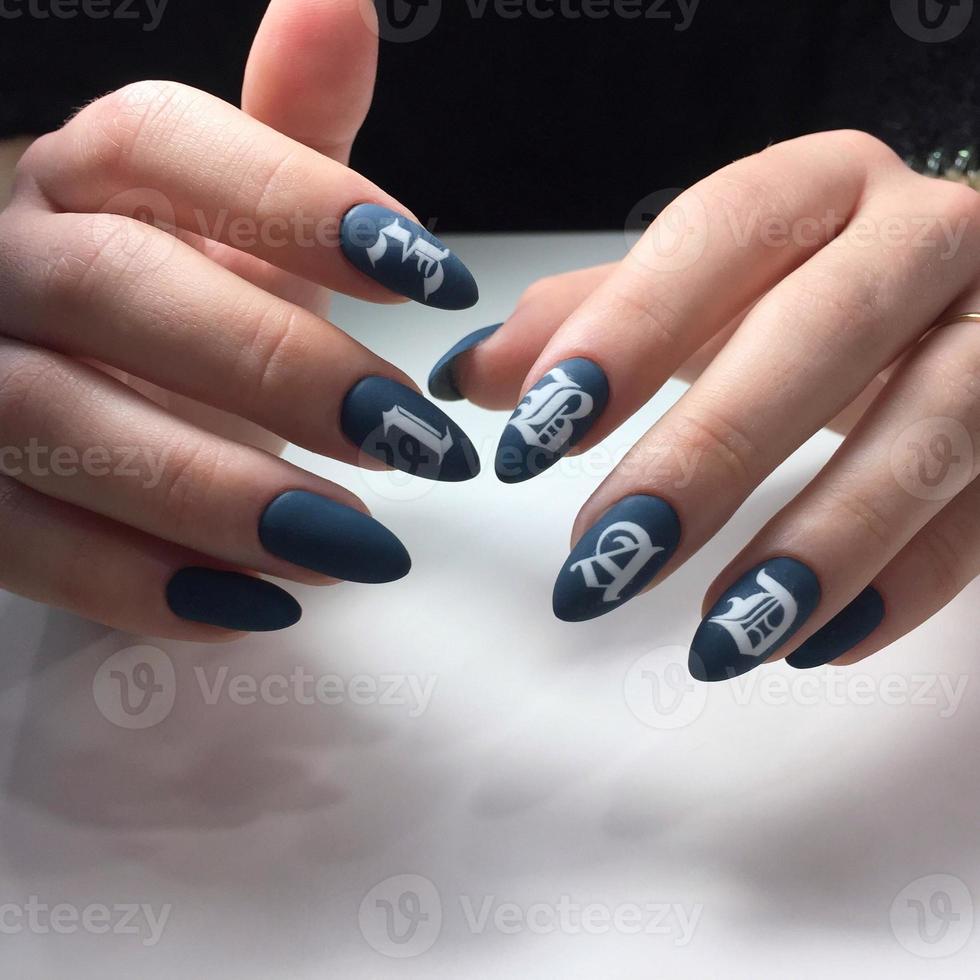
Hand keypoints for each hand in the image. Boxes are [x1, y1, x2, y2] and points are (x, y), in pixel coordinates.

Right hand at [0, 0, 479, 639]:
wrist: (88, 400)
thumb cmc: (183, 309)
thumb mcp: (240, 231)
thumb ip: (290, 142)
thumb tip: (346, 1)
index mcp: (82, 178)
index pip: (164, 142)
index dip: (301, 201)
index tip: (434, 275)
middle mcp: (8, 262)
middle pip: (119, 293)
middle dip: (279, 371)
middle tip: (414, 441)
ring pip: (58, 426)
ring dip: (219, 494)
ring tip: (358, 545)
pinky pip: (27, 545)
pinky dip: (145, 586)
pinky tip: (262, 605)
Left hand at [428, 130, 979, 680]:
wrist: (966, 304)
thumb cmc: (808, 294)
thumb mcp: (704, 292)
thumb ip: (588, 320)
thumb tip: (469, 372)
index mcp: (822, 189)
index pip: (722, 231)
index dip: (628, 329)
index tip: (534, 431)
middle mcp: (926, 238)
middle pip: (820, 335)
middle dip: (706, 455)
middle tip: (602, 558)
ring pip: (928, 431)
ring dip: (816, 546)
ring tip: (715, 639)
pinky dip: (902, 586)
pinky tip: (810, 645)